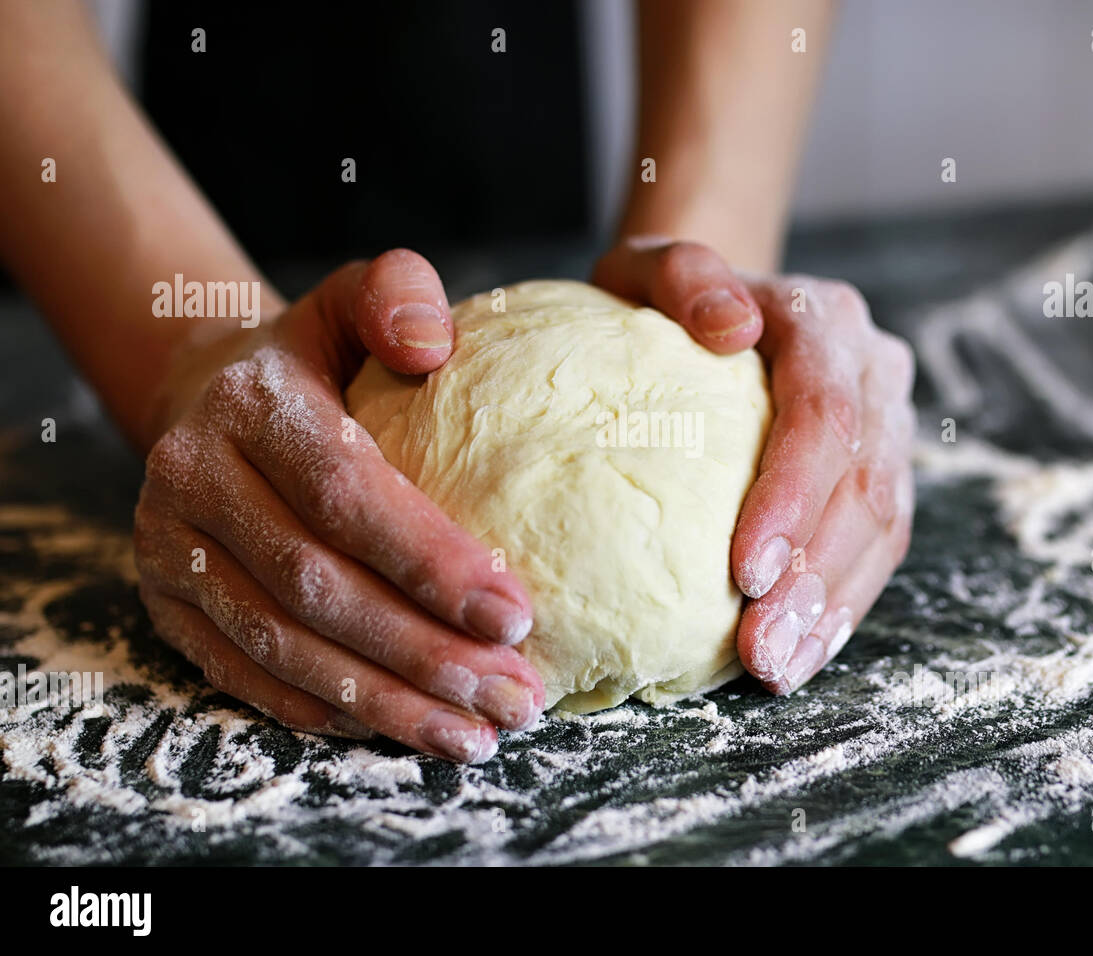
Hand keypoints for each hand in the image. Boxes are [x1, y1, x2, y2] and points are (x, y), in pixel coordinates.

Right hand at [134, 250, 543, 761]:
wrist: (205, 394)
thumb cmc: (313, 357)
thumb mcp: (351, 300)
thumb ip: (395, 294)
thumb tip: (436, 342)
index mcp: (250, 406)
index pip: (345, 495)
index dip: (430, 562)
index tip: (516, 616)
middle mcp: (193, 479)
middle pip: (317, 587)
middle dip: (423, 654)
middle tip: (515, 698)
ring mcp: (169, 549)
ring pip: (281, 644)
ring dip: (384, 703)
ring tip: (475, 735)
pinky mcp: (165, 602)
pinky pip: (243, 672)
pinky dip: (322, 710)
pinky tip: (396, 730)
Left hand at [594, 239, 915, 693]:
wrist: (712, 307)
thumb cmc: (664, 297)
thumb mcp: (650, 266)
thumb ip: (684, 275)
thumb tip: (728, 328)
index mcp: (825, 320)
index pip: (825, 413)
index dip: (793, 495)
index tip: (743, 571)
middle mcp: (873, 371)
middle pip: (864, 482)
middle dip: (814, 577)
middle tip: (760, 651)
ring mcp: (887, 424)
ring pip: (883, 526)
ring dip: (832, 607)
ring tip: (778, 668)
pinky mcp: (880, 471)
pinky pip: (876, 545)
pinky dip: (840, 605)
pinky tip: (800, 653)